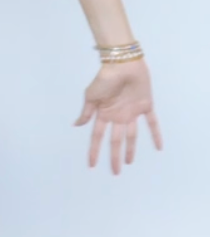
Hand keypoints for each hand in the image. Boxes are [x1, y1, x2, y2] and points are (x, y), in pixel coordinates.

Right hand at [73, 58, 162, 174]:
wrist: (122, 65)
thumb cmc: (104, 79)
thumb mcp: (90, 96)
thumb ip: (86, 112)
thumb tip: (76, 125)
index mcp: (104, 114)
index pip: (98, 137)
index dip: (94, 151)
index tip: (92, 164)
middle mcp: (118, 116)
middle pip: (116, 141)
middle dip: (115, 156)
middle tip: (115, 171)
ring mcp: (131, 112)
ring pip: (131, 135)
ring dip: (131, 149)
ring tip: (129, 162)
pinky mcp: (145, 106)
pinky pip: (151, 122)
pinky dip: (155, 134)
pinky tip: (159, 146)